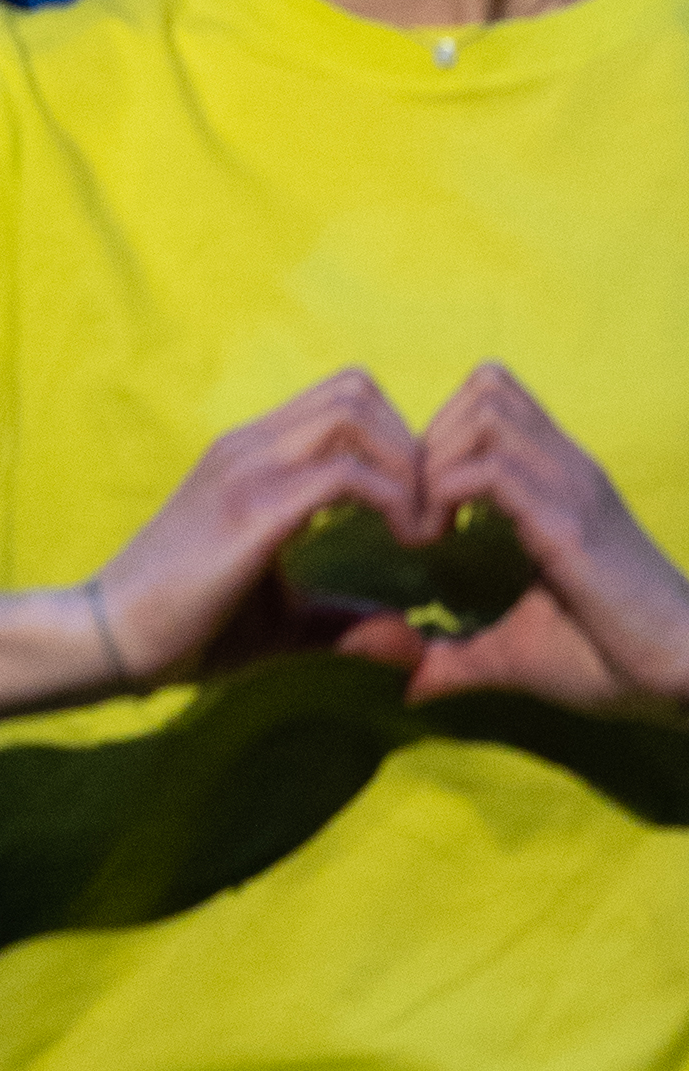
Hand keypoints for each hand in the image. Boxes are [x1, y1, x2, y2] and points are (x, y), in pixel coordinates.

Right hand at [87, 370, 433, 685]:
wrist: (108, 639)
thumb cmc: (187, 629)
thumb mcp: (285, 622)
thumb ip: (347, 622)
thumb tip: (416, 649)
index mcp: (253, 456)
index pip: (344, 398)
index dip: (399, 443)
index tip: (421, 512)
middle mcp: (249, 445)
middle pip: (357, 389)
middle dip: (413, 445)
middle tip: (430, 515)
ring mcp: (246, 469)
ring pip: (355, 414)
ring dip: (408, 465)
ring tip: (421, 529)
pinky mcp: (250, 508)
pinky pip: (345, 473)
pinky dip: (395, 500)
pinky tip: (408, 544)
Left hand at [401, 362, 688, 711]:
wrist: (687, 677)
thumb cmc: (614, 660)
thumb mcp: (518, 652)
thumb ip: (458, 657)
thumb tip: (409, 686)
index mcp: (561, 480)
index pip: (496, 396)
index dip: (440, 433)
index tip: (419, 500)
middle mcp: (569, 468)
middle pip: (486, 385)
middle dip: (429, 437)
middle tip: (413, 507)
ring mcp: (574, 489)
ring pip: (485, 412)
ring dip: (434, 461)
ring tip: (424, 525)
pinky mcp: (571, 524)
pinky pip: (492, 470)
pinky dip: (444, 494)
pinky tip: (435, 543)